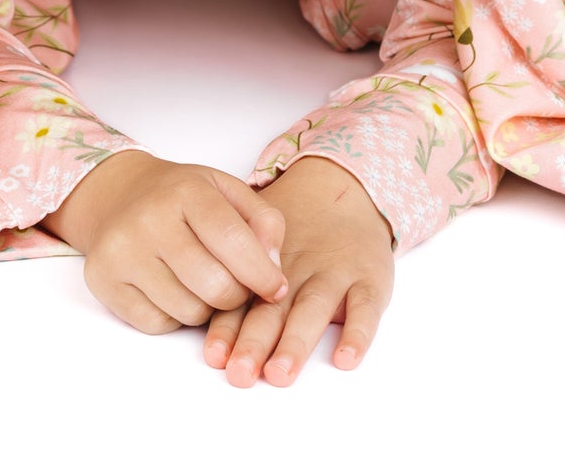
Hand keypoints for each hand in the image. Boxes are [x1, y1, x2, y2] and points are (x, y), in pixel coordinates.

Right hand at [40, 150, 289, 333]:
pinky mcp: (104, 281)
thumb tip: (273, 268)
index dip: (262, 273)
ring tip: (199, 281)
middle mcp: (149, 219)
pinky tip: (170, 288)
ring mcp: (122, 251)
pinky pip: (157, 324)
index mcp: (185, 190)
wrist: (117, 194)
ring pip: (188, 312)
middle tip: (234, 284)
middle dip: (235, 295)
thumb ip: (263, 221)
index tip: (275, 288)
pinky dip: (172, 315)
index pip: (234, 241)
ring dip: (205, 307)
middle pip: (215, 286)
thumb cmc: (179, 196)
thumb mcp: (225, 190)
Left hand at [203, 155, 394, 386]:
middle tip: (239, 373)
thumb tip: (194, 311)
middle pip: (274, 309)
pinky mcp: (370, 279)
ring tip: (279, 373)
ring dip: (296, 342)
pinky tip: (345, 358)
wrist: (344, 191)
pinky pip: (366, 308)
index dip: (228, 328)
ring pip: (315, 308)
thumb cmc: (295, 231)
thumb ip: (234, 275)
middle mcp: (298, 271)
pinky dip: (358, 333)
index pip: (243, 298)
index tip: (214, 356)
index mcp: (267, 264)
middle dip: (255, 342)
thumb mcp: (261, 241)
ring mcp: (335, 275)